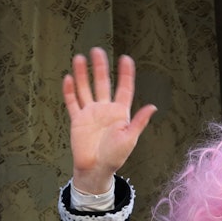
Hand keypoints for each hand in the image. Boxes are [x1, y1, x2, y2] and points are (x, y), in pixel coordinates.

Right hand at [63, 46, 156, 194]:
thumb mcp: (129, 139)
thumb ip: (138, 122)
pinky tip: (68, 78)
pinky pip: (73, 103)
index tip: (125, 58)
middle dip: (100, 67)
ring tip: (80, 58)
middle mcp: (105, 110)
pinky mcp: (77, 120)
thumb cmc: (115, 157)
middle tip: (97, 50)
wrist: (95, 170)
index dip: (125, 74)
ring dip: (83, 74)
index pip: (124, 89)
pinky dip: (70, 91)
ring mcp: (90, 114)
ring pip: (86, 89)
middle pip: (102, 83)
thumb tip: (153, 106)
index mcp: (120, 113)